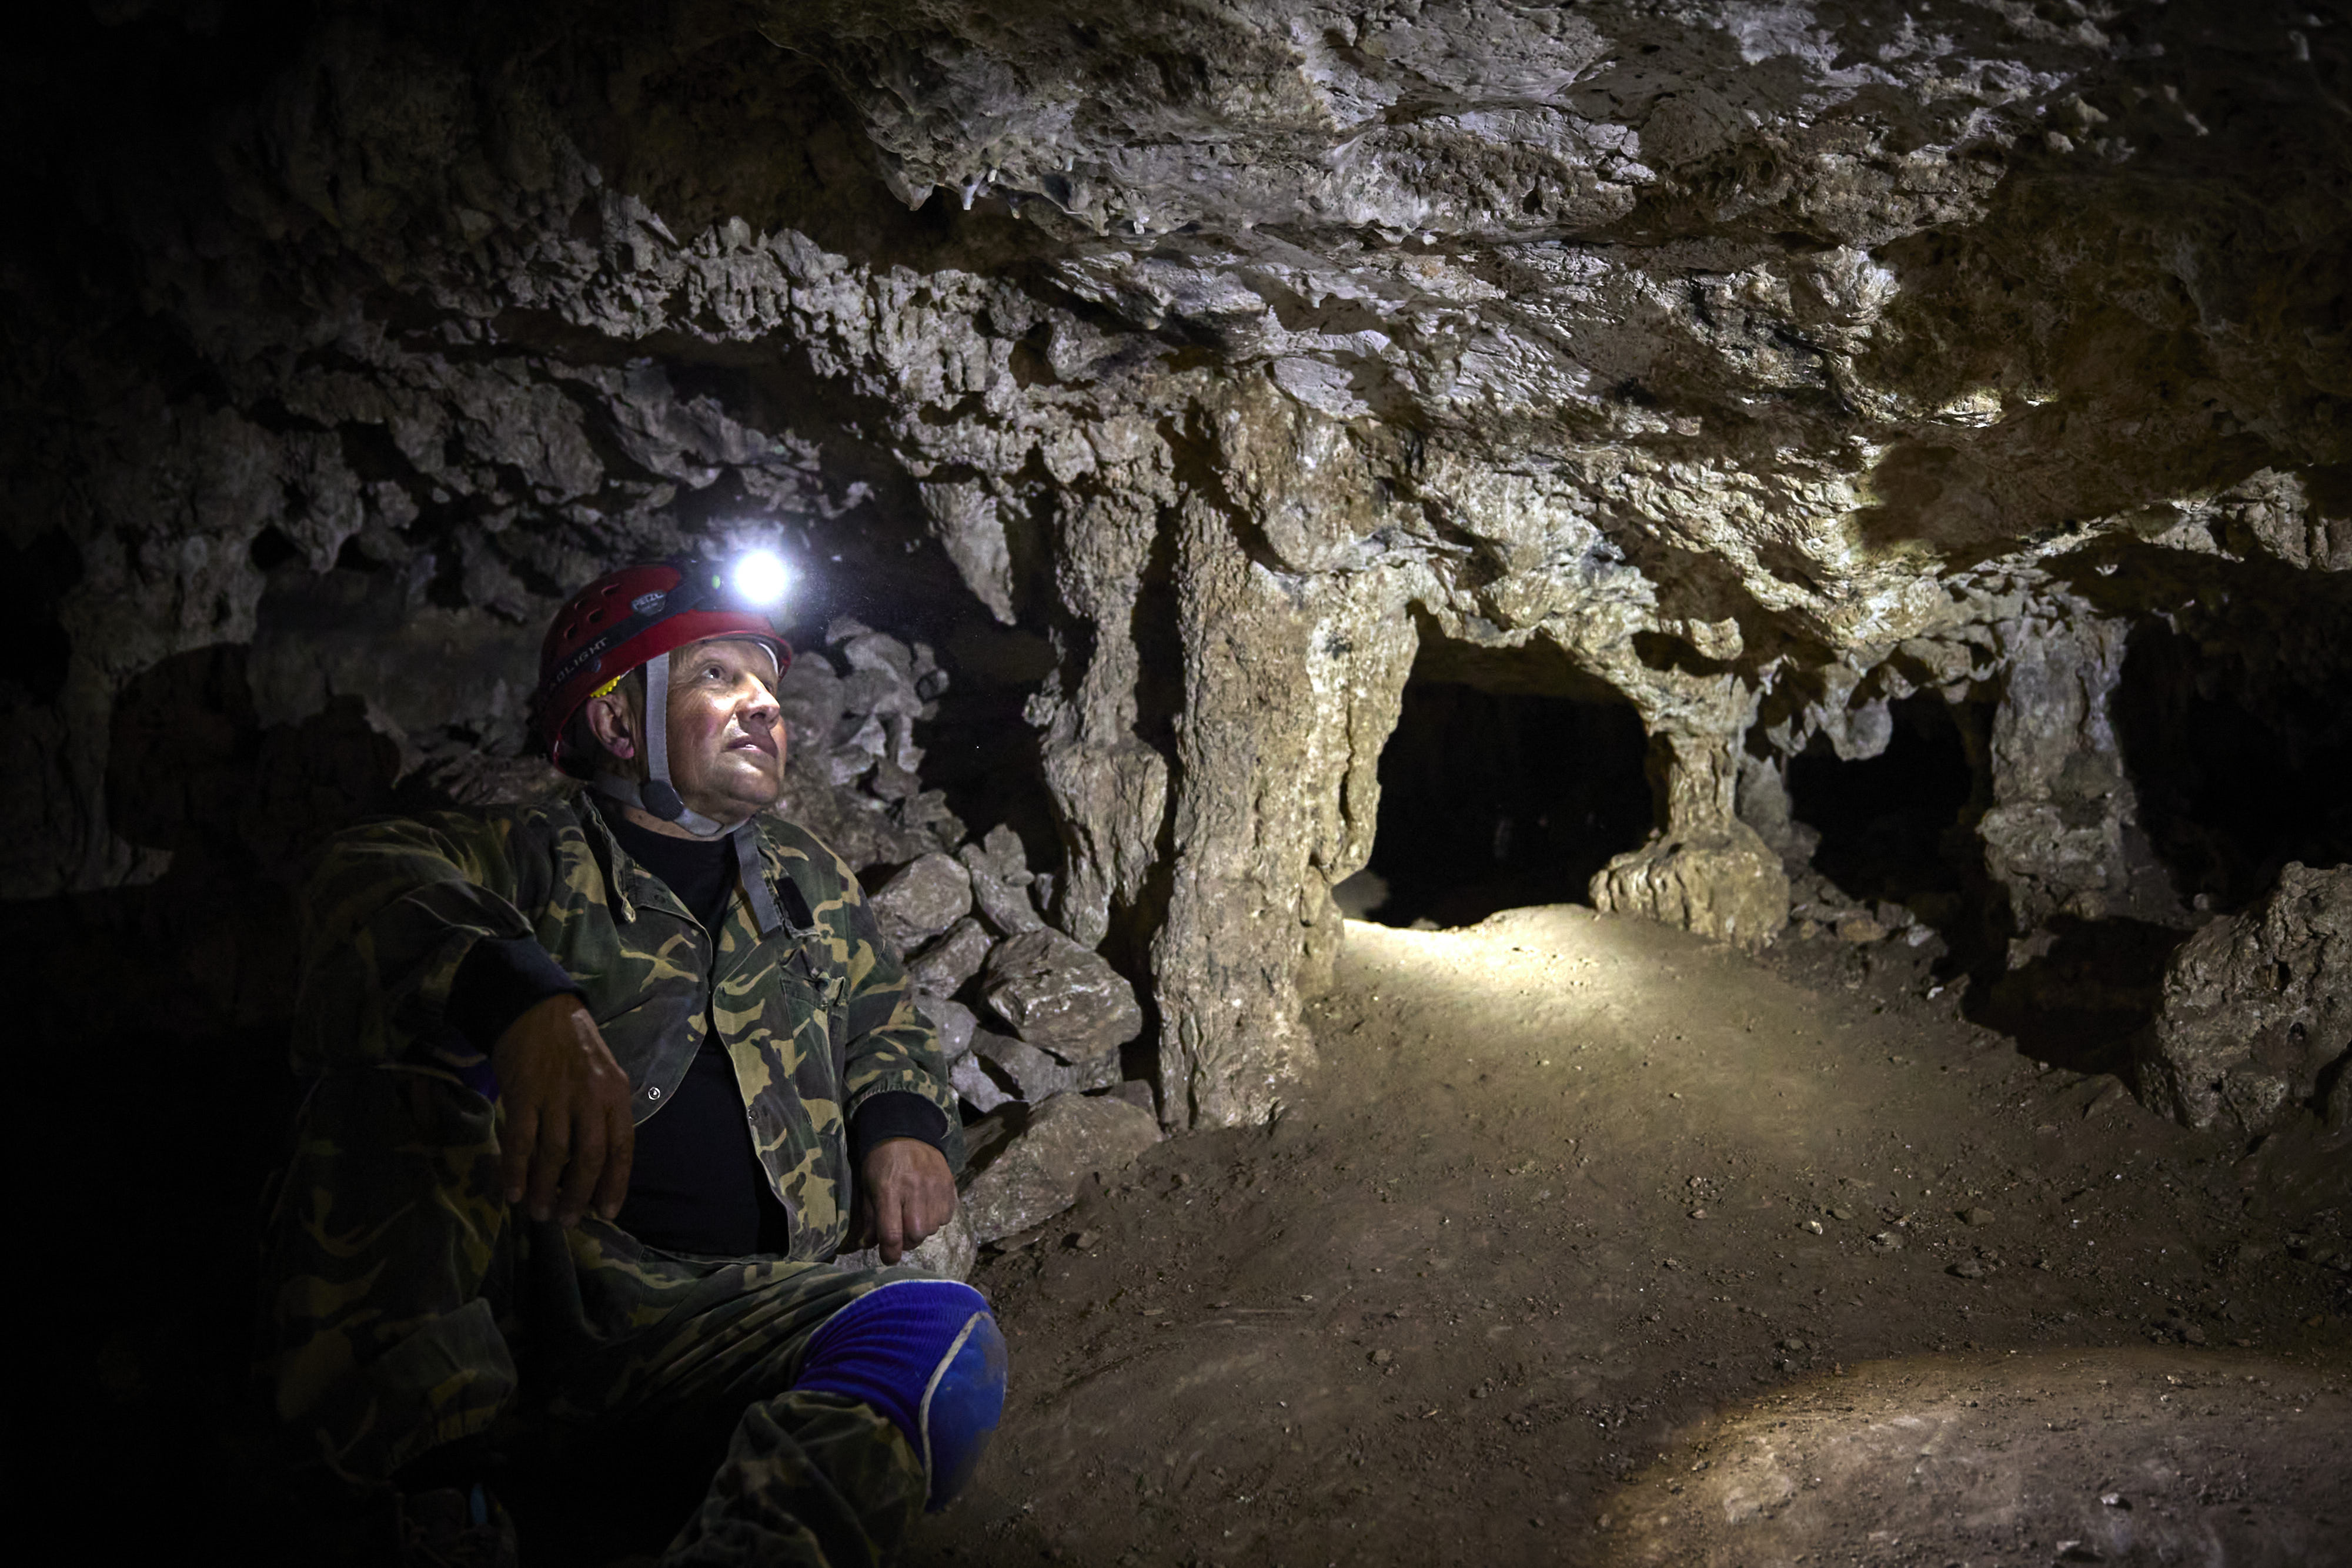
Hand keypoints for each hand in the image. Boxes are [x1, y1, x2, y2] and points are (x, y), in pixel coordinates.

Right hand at [491, 995, 635, 1226]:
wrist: (537, 1010)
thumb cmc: (573, 1049)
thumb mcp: (604, 1077)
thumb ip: (603, 1117)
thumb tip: (597, 1170)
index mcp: (616, 1093)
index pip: (621, 1146)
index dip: (615, 1183)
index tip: (607, 1212)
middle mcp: (590, 1096)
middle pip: (589, 1156)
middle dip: (579, 1194)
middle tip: (568, 1220)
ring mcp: (555, 1095)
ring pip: (554, 1153)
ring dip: (545, 1188)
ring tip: (540, 1212)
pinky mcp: (522, 1093)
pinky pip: (520, 1140)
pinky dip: (516, 1170)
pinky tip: (513, 1193)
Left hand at [857, 1139, 956, 1263]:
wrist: (908, 1133)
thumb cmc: (882, 1162)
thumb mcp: (868, 1187)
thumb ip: (870, 1218)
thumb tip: (869, 1245)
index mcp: (888, 1190)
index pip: (891, 1233)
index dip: (889, 1253)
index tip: (888, 1258)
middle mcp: (914, 1189)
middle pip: (916, 1235)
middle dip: (907, 1242)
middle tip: (900, 1233)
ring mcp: (935, 1187)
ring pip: (932, 1228)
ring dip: (921, 1231)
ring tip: (914, 1217)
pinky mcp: (950, 1185)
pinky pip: (946, 1217)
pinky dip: (936, 1219)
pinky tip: (927, 1208)